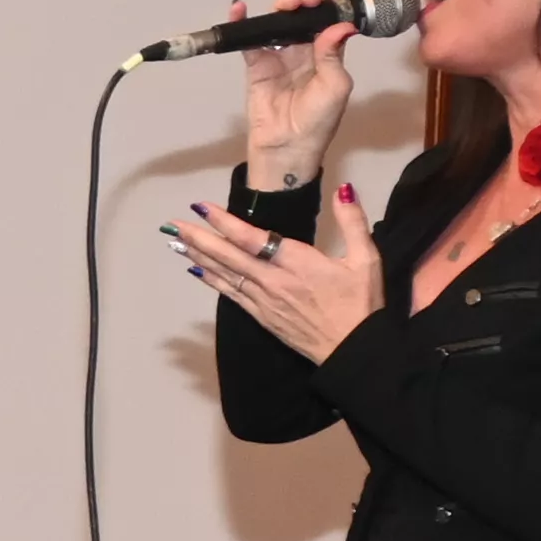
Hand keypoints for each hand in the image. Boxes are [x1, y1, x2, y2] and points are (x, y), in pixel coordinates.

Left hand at [174, 172, 379, 363]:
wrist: (353, 350)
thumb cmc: (361, 304)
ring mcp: (264, 300)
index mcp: (298, 262)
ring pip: (225, 274)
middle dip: (199, 238)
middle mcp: (273, 281)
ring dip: (199, 256)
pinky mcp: (261, 316)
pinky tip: (196, 270)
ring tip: (175, 242)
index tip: (202, 207)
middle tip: (173, 223)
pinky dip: (212, 281)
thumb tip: (342, 190)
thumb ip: (352, 222)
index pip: (252, 238)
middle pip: (229, 256)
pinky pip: (231, 295)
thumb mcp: (366, 259)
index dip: (224, 222)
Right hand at [237, 0, 361, 192]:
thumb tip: (339, 24)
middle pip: (306, 15)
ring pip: (280, 21)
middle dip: (307, 0)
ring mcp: (280, 55)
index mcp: (330, 53)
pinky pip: (249, 39)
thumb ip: (334, 54)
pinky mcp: (256, 64)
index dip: (335, 1)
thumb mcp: (336, 87)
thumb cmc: (318, 120)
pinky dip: (243, 21)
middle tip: (307, 2)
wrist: (287, 146)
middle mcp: (306, 49)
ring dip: (283, 6)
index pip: (333, 19)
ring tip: (286, 5)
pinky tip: (240, 9)